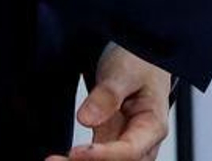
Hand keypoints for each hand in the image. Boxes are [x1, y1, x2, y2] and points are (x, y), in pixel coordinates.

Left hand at [44, 44, 169, 160]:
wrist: (139, 61)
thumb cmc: (139, 65)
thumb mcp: (125, 72)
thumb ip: (108, 95)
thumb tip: (87, 119)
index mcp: (153, 125)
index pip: (130, 150)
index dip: (103, 155)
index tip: (76, 152)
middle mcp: (141, 143)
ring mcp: (123, 146)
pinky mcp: (107, 145)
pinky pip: (93, 160)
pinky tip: (58, 160)